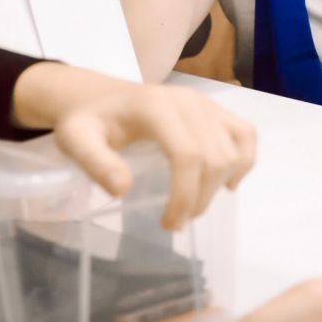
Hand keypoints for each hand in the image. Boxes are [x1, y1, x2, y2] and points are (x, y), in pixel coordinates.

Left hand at [42, 78, 256, 229]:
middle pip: (215, 157)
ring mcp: (206, 103)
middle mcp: (190, 101)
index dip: (185, 195)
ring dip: (220, 185)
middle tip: (177, 221)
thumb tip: (122, 189)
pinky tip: (227, 182)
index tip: (169, 224)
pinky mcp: (215, 109)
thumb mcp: (77, 140)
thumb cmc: (88, 121)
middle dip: (201, 198)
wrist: (99, 96)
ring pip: (233, 149)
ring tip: (194, 204)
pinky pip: (245, 134)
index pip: (188, 155)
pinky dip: (244, 160)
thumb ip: (95, 162)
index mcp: (157, 108)